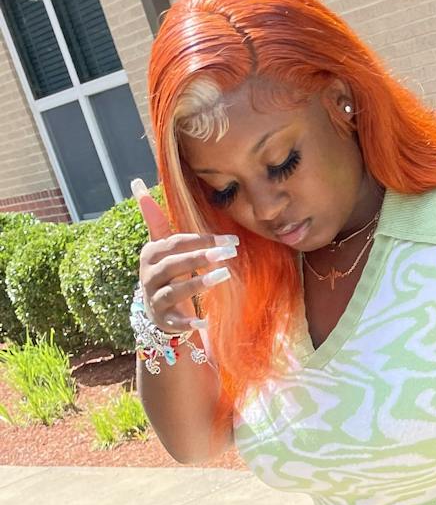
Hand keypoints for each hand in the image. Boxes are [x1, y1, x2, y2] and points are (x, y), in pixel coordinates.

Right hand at [132, 178, 236, 334]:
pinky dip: (189, 323)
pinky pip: (176, 322)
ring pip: (174, 291)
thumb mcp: (162, 247)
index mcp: (151, 254)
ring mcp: (155, 299)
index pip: (176, 243)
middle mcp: (149, 276)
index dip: (201, 240)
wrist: (157, 310)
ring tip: (223, 276)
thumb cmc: (166, 272)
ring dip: (198, 284)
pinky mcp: (164, 321)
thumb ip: (155, 218)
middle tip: (228, 253)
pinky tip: (206, 322)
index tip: (230, 240)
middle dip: (201, 257)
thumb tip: (136, 181)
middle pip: (174, 264)